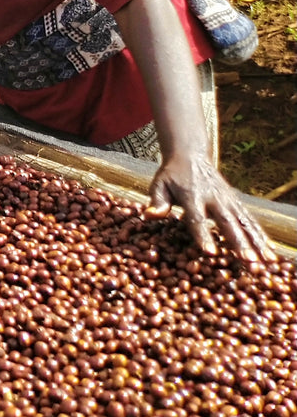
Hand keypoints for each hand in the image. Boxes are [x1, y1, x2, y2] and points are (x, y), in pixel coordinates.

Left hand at [147, 154, 274, 262]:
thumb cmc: (171, 175)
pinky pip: (249, 219)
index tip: (211, 252)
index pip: (197, 218)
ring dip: (255, 241)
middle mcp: (213, 198)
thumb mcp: (159, 185)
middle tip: (248, 260)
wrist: (189, 156)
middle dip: (238, 242)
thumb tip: (148, 216)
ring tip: (266, 261)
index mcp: (191, 196)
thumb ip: (156, 202)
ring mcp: (227, 199)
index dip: (203, 235)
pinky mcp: (235, 201)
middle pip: (227, 222)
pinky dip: (260, 235)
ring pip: (244, 222)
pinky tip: (269, 251)